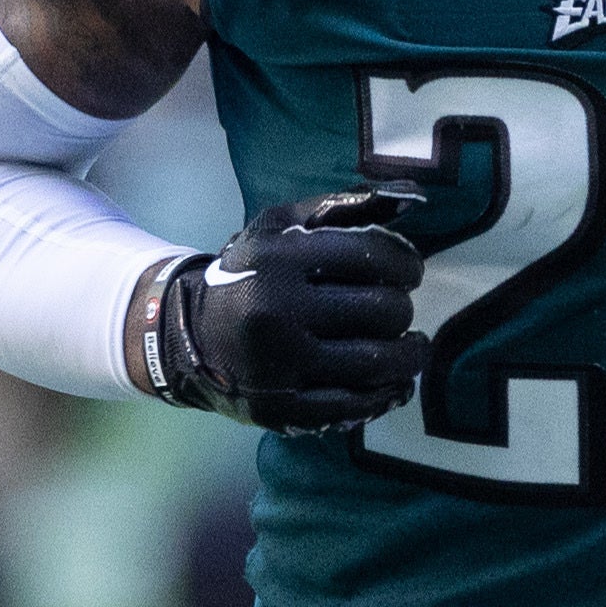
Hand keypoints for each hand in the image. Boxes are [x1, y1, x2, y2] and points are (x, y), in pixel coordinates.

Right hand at [146, 189, 429, 433]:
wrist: (190, 335)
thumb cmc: (252, 273)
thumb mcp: (283, 226)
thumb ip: (346, 206)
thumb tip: (415, 198)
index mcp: (279, 258)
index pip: (372, 255)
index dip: (405, 263)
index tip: (409, 272)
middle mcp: (277, 310)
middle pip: (381, 311)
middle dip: (402, 308)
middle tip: (396, 310)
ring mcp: (278, 365)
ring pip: (376, 363)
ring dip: (408, 354)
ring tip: (409, 346)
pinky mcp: (281, 408)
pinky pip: (354, 405)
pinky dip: (386, 394)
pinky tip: (395, 382)